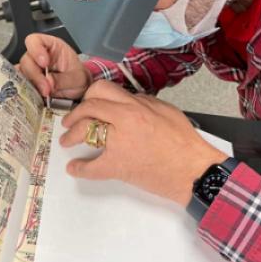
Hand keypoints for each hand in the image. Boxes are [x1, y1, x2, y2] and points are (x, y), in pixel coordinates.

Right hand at [19, 34, 91, 99]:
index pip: (35, 40)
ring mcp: (31, 70)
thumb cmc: (78, 78)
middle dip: (35, 76)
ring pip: (21, 74)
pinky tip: (35, 97)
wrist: (78, 91)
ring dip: (31, 86)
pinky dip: (25, 92)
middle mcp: (37, 56)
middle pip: (26, 60)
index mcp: (51, 47)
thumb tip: (49, 82)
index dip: (36, 50)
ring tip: (44, 95)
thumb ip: (63, 79)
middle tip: (46, 89)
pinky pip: (20, 86)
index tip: (44, 63)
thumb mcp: (77, 78)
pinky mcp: (27, 83)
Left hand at [60, 80, 228, 205]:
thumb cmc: (185, 142)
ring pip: (84, 131)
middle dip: (74, 115)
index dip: (88, 97)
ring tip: (66, 142)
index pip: (101, 91)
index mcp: (136, 105)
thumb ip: (142, 101)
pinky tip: (74, 168)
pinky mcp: (118, 166)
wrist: (194, 170)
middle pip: (88, 108)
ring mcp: (119, 143)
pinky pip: (92, 166)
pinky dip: (80, 168)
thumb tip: (125, 100)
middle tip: (68, 123)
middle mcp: (124, 120)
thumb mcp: (164, 110)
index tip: (85, 104)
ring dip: (71, 135)